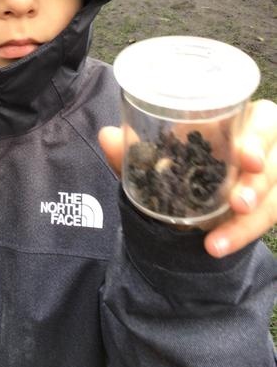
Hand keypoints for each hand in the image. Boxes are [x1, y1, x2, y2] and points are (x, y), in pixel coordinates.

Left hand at [98, 99, 276, 257]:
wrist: (195, 199)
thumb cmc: (186, 163)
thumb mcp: (165, 157)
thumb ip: (138, 150)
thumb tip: (107, 135)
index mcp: (240, 122)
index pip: (264, 120)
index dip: (260, 137)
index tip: (247, 158)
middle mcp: (263, 148)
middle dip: (260, 183)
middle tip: (238, 203)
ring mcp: (270, 179)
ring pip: (275, 197)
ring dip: (251, 219)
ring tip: (217, 240)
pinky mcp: (271, 204)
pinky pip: (266, 220)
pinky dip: (240, 235)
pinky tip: (216, 247)